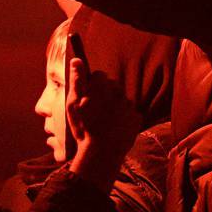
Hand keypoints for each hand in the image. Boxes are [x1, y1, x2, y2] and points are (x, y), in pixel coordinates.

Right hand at [65, 60, 137, 185]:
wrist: (102, 152)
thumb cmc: (84, 126)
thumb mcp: (74, 103)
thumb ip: (77, 79)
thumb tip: (76, 59)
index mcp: (103, 85)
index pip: (99, 76)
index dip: (92, 86)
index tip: (88, 98)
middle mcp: (118, 91)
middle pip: (112, 87)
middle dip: (105, 95)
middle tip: (95, 112)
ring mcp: (129, 105)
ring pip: (121, 100)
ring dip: (114, 107)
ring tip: (104, 122)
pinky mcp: (137, 118)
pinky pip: (130, 114)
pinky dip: (124, 119)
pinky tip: (114, 129)